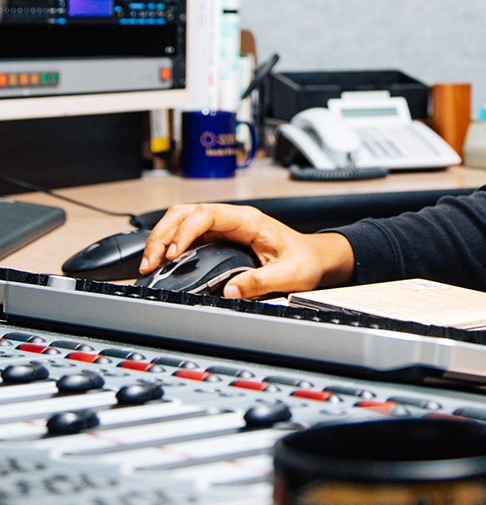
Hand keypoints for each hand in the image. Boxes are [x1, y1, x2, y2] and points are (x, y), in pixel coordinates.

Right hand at [139, 202, 354, 298]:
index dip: (186, 230)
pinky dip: (170, 246)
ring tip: (150, 264)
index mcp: (249, 220)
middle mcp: (234, 220)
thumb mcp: (289, 275)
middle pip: (186, 213)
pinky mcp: (219, 239)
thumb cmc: (306, 260)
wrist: (317, 258)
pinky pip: (188, 235)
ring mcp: (225, 228)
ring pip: (182, 221)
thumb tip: (230, 291)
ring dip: (162, 238)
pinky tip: (162, 263)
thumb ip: (260, 281)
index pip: (208, 214)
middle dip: (163, 234)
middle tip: (151, 262)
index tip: (173, 252)